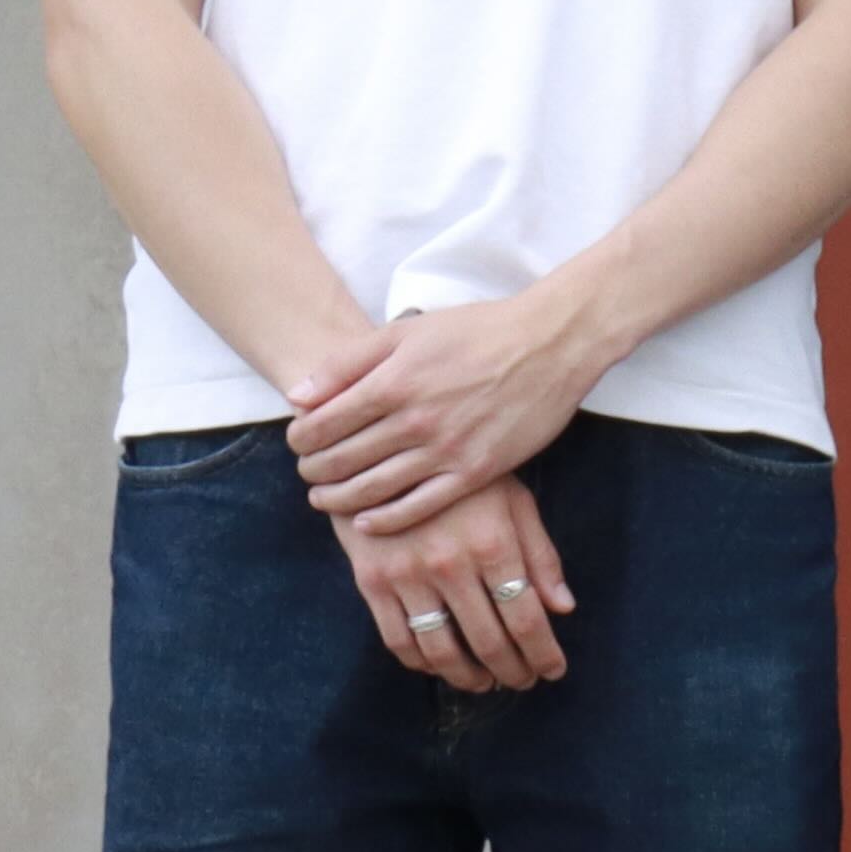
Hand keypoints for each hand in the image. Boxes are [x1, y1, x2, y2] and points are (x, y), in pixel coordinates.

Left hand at [289, 286, 614, 532]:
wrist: (552, 343)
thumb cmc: (479, 330)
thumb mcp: (409, 330)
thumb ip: (349, 361)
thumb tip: (298, 396)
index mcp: (394, 382)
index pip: (322, 425)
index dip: (300, 438)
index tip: (299, 441)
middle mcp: (415, 421)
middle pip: (341, 461)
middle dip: (313, 470)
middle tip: (308, 471)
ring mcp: (446, 450)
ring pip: (371, 490)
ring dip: (337, 498)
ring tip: (324, 497)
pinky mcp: (475, 472)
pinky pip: (417, 508)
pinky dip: (384, 520)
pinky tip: (365, 522)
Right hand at [334, 473, 575, 693]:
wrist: (386, 450)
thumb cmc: (463, 476)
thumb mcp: (513, 499)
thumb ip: (539, 553)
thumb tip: (563, 607)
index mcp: (493, 542)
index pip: (525, 616)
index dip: (543, 652)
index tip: (554, 670)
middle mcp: (451, 564)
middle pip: (487, 639)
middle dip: (512, 669)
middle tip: (525, 681)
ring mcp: (407, 576)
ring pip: (441, 649)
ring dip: (468, 676)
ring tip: (487, 683)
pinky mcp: (372, 582)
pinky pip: (398, 639)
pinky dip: (423, 663)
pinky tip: (441, 666)